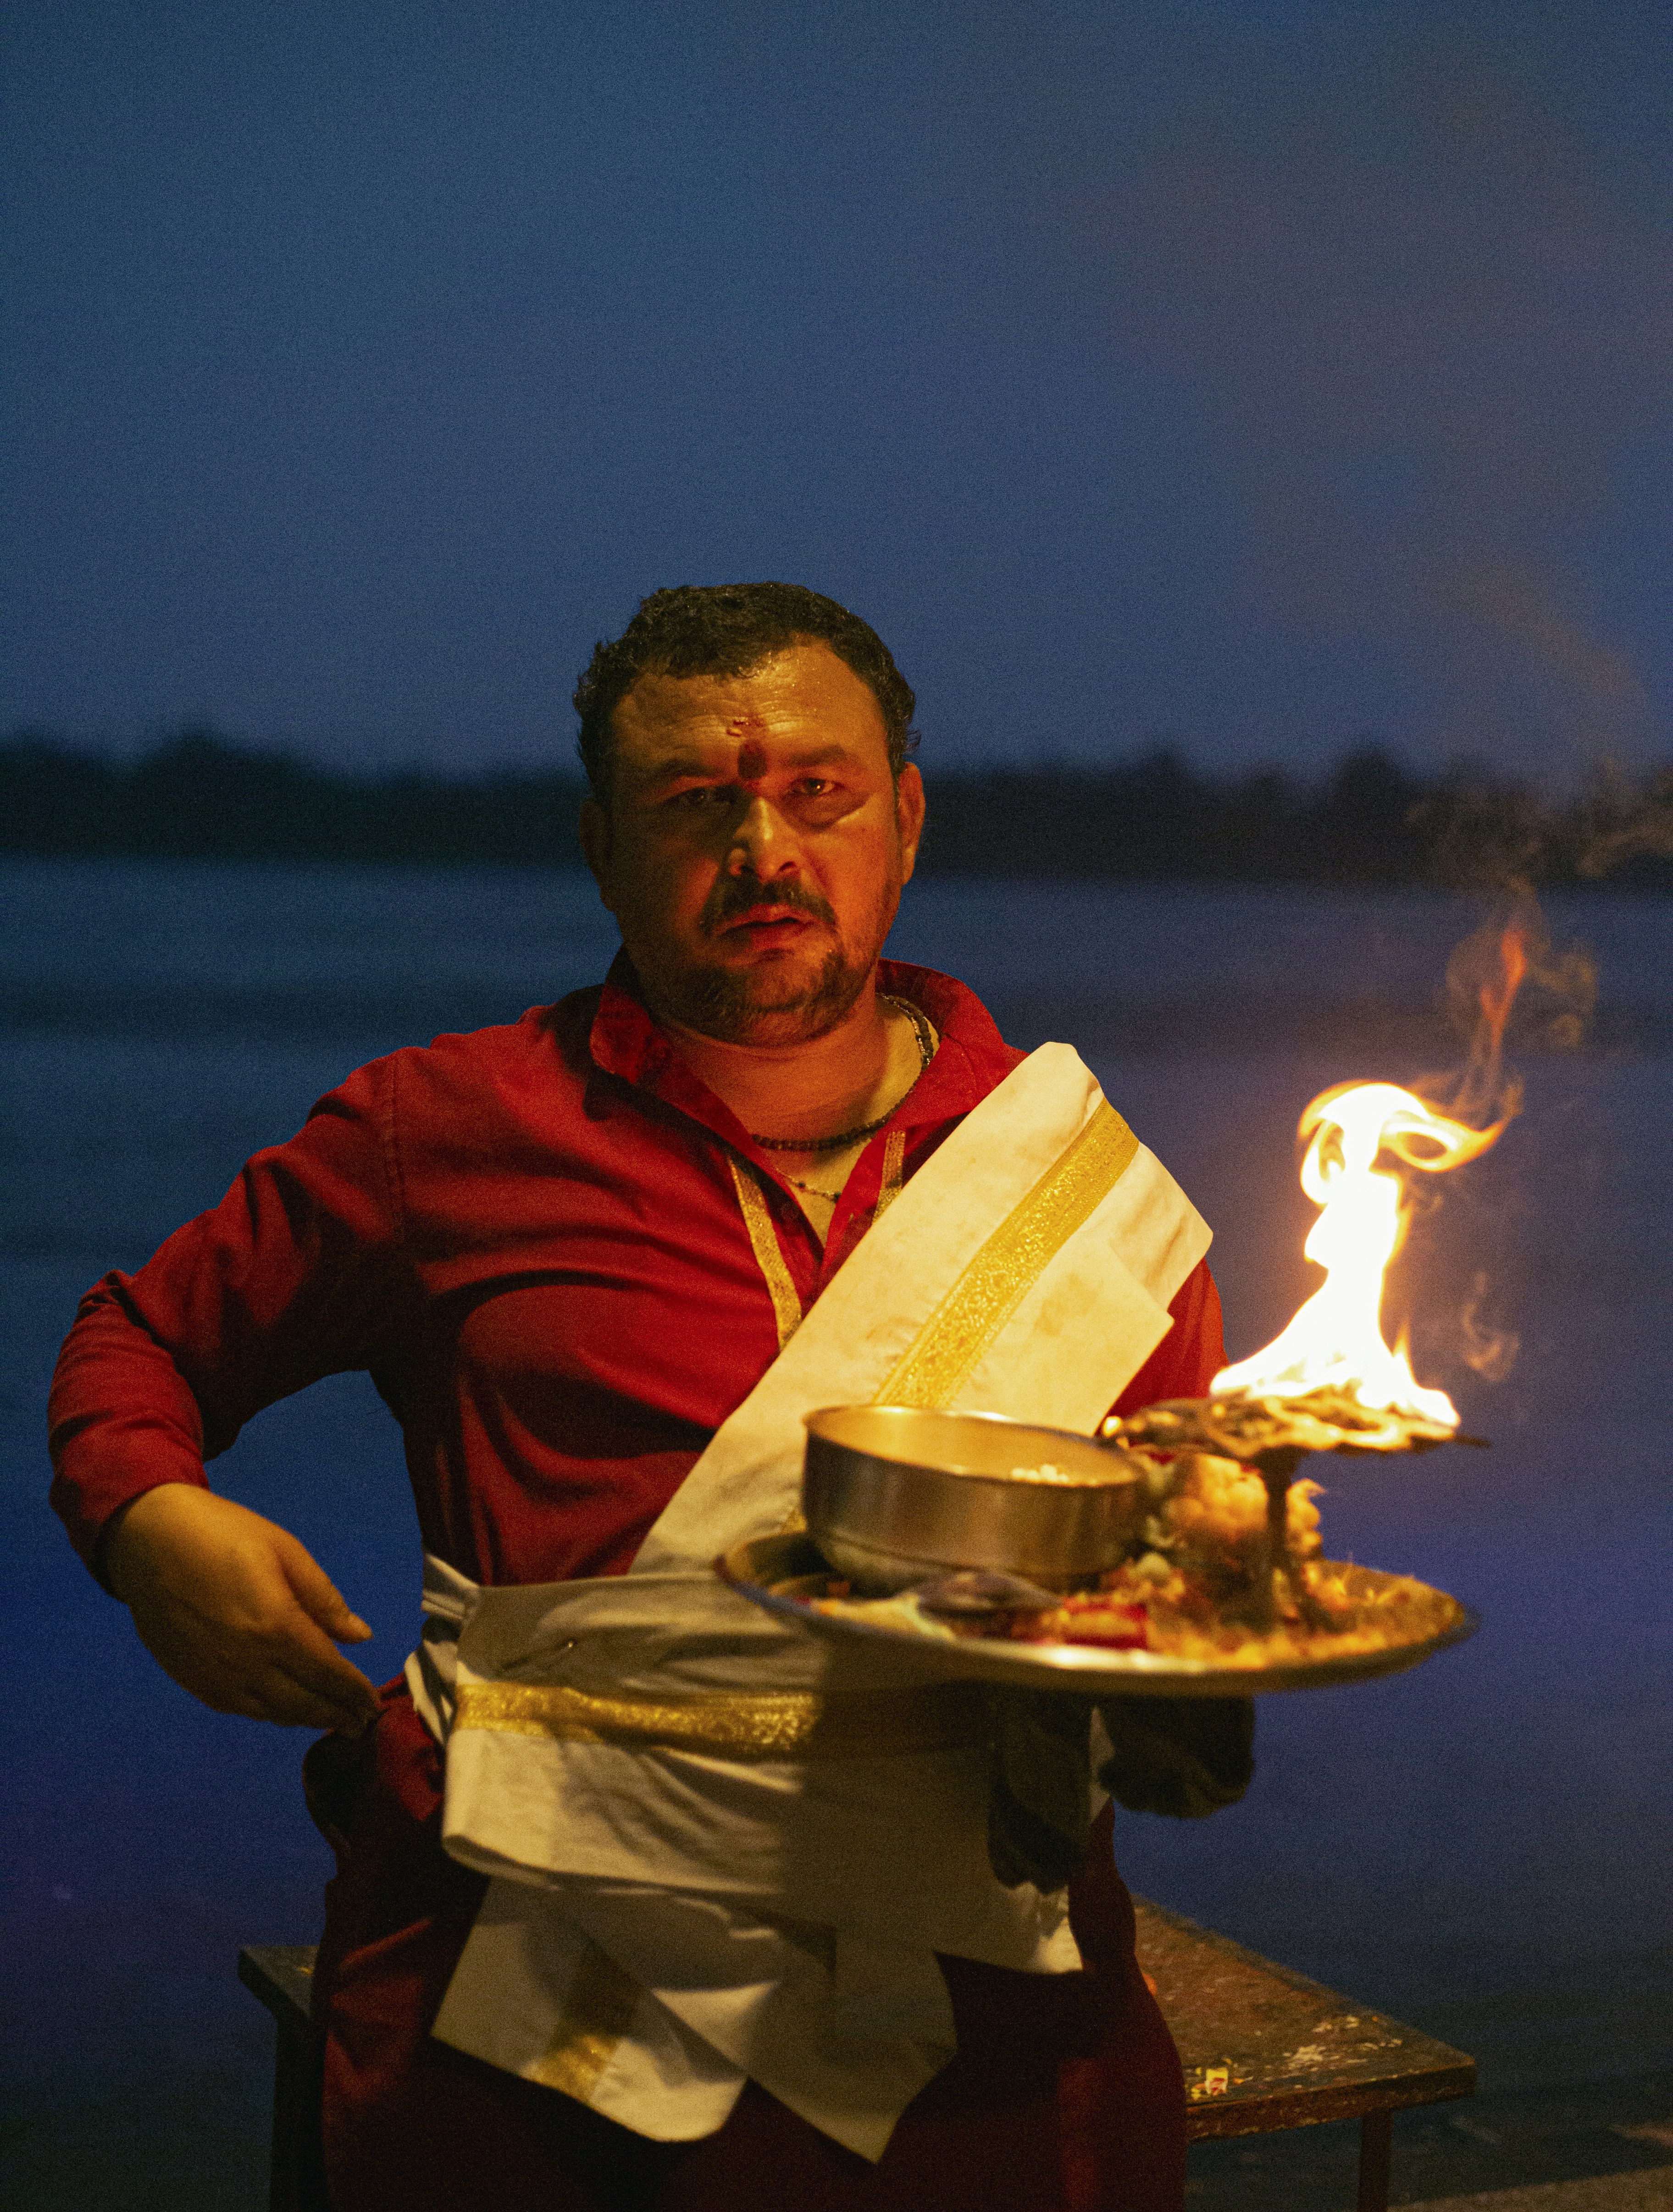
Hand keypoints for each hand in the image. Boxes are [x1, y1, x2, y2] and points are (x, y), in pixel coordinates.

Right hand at [103, 1484, 380, 1731]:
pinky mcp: (191, 1680)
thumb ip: (324, 1599)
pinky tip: (284, 1711)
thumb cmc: (223, 1534)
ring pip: (272, 1713)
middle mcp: (247, 1662)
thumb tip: (361, 1636)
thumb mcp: (286, 1551)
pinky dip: (270, 1715)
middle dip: (337, 1715)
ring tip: (331, 1722)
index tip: (373, 1705)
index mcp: (275, 1626)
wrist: (148, 1538)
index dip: (354, 1692)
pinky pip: (240, 1710)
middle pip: (303, 1703)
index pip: (327, 1673)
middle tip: (361, 1724)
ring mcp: (216, 1677)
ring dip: (306, 1720)